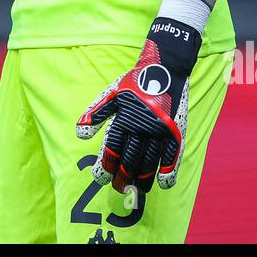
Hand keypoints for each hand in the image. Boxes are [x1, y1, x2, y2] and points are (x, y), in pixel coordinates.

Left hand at [76, 32, 193, 194]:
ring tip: (136, 189)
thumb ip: (95, 114)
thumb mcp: (111, 94)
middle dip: (122, 177)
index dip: (105, 166)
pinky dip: (167, 171)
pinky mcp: (176, 130)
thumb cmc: (134, 82)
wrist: (165, 67)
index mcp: (124, 118)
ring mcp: (160, 130)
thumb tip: (80, 134)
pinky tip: (162, 183)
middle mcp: (142, 126)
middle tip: (118, 188)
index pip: (112, 149)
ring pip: (149, 161)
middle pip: (130, 160)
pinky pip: (172, 155)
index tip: (100, 178)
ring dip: (142, 178)